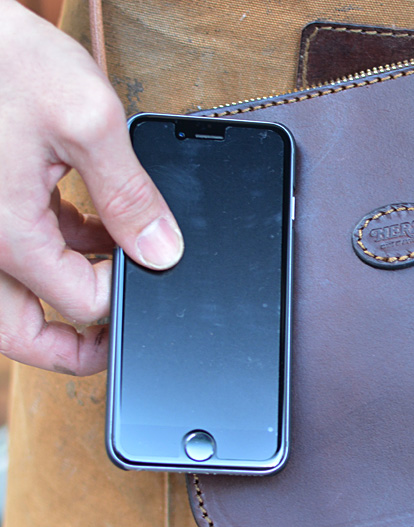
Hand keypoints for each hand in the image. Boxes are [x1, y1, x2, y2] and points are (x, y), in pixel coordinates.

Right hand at [0, 0, 182, 374]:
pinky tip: (88, 225)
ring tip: (112, 267)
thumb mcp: (86, 119)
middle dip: (71, 346)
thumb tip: (162, 249)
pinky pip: (15, 255)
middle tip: (114, 341)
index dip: (125, 292)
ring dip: (63, 294)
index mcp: (7, 233)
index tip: (150, 265)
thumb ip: (130, 193)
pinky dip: (53, 253)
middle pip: (22, 331)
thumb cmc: (0, 59)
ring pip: (13, 299)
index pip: (80, 303)